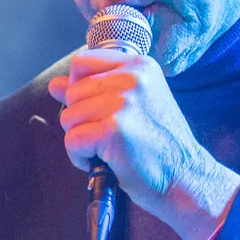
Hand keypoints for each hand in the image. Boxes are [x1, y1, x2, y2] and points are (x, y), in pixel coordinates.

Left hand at [47, 47, 239, 239]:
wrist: (185, 177)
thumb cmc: (159, 145)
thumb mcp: (132, 106)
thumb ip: (93, 89)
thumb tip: (55, 85)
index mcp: (138, 66)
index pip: (82, 62)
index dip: (79, 89)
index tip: (98, 111)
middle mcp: (131, 77)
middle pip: (72, 92)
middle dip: (81, 120)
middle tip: (109, 137)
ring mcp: (123, 103)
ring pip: (68, 117)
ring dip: (82, 140)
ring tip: (109, 150)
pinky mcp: (113, 130)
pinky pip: (72, 141)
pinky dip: (81, 158)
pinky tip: (104, 162)